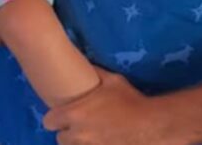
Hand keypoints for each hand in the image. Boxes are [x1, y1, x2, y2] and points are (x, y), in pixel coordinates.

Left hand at [44, 67, 183, 144]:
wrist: (153, 125)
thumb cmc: (131, 101)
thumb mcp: (112, 80)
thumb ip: (94, 74)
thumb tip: (84, 63)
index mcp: (74, 114)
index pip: (49, 121)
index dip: (55, 119)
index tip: (61, 116)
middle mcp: (77, 135)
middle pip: (60, 139)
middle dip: (67, 133)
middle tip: (77, 127)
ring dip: (79, 143)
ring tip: (90, 136)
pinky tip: (101, 141)